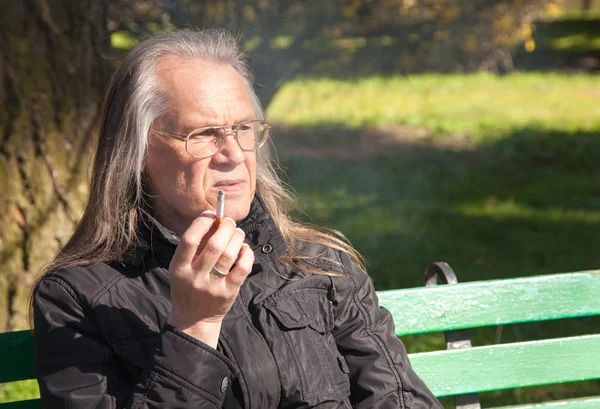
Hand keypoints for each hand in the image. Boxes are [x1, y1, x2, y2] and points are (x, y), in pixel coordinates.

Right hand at [167, 210, 253, 347]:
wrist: (194, 318)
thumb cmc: (189, 284)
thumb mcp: (183, 266)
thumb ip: (196, 245)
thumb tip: (215, 219)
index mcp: (179, 268)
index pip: (189, 240)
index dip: (202, 222)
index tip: (211, 214)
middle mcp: (195, 277)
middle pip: (214, 245)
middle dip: (225, 228)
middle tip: (229, 222)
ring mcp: (213, 286)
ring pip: (229, 254)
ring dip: (237, 238)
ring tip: (238, 233)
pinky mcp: (228, 292)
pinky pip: (242, 268)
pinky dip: (246, 253)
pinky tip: (244, 249)